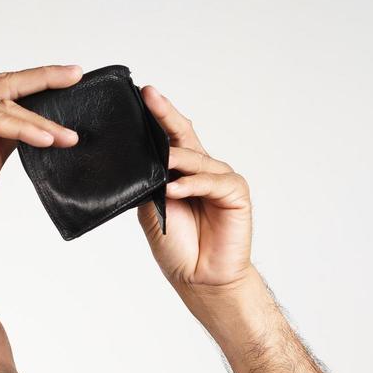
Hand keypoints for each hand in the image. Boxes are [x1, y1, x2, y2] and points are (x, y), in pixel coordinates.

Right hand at [0, 65, 82, 240]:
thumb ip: (5, 138)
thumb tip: (34, 126)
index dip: (32, 83)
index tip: (65, 79)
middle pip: (3, 83)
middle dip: (43, 79)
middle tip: (75, 75)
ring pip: (5, 106)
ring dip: (41, 122)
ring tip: (68, 136)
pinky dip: (26, 130)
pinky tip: (48, 139)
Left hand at [133, 86, 254, 293]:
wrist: (199, 278)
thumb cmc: (177, 246)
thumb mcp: (152, 209)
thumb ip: (149, 182)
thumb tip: (136, 158)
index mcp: (182, 173)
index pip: (170, 139)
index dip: (158, 117)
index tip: (142, 94)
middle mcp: (202, 171)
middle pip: (185, 137)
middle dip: (167, 116)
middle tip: (150, 97)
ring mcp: (220, 180)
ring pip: (197, 160)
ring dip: (176, 160)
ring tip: (160, 162)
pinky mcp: (236, 193)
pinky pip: (212, 182)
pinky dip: (193, 185)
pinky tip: (175, 189)